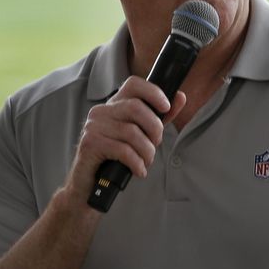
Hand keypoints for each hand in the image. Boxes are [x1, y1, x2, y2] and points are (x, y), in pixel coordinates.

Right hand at [66, 77, 186, 197]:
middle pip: (136, 108)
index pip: (134, 84)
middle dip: (154, 128)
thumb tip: (180, 97)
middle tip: (155, 144)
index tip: (166, 108)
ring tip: (146, 161)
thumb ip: (159, 117)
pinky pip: (122, 150)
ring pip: (132, 132)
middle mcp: (101, 111)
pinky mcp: (90, 143)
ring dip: (146, 151)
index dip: (153, 92)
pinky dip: (136, 163)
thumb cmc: (115, 158)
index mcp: (114, 105)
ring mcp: (93, 126)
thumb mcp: (140, 135)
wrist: (88, 184)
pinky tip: (138, 170)